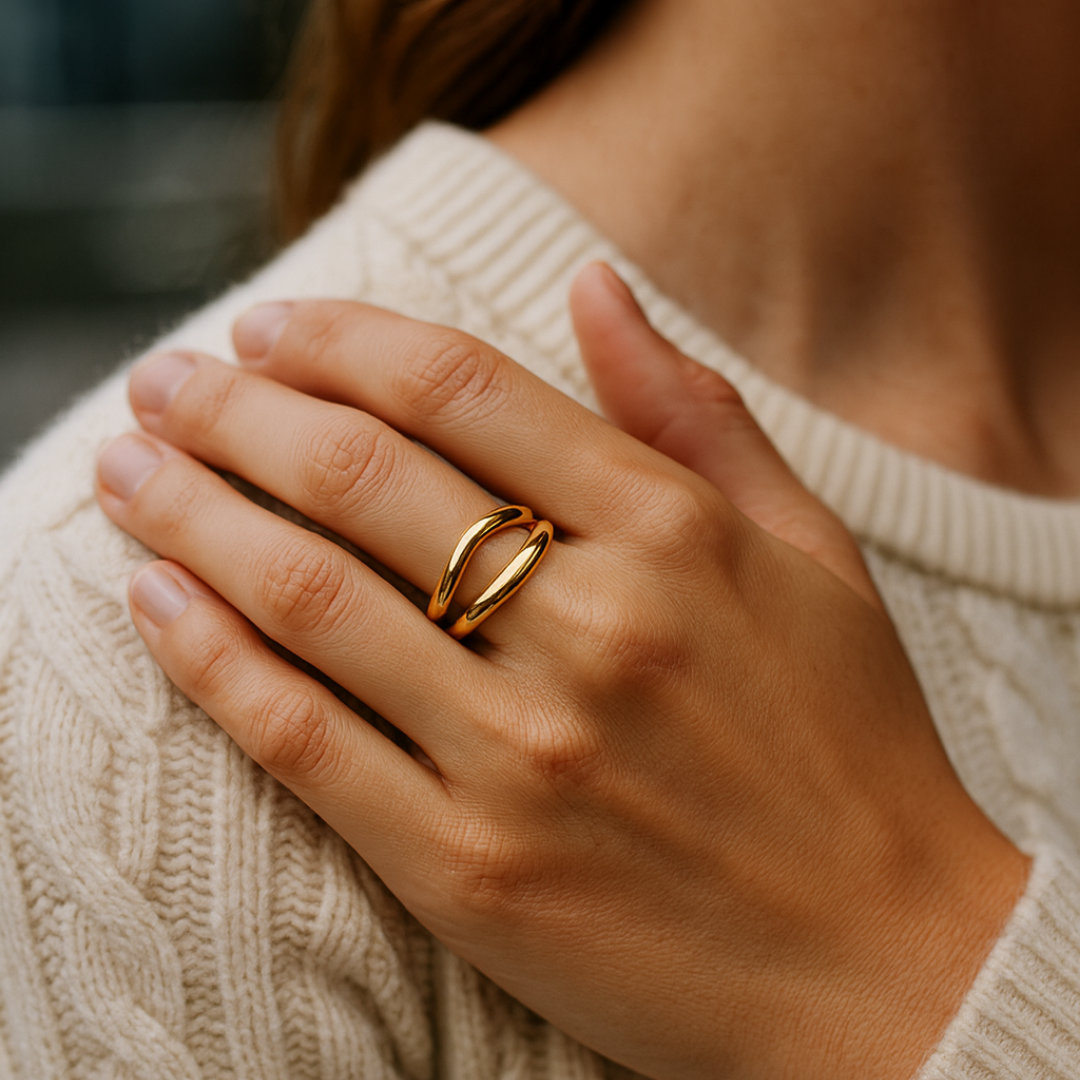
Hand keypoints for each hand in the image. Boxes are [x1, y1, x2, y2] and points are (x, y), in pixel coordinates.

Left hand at [95, 265, 1026, 1079]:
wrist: (884, 961)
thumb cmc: (852, 744)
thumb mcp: (810, 553)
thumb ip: (695, 412)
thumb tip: (596, 287)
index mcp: (675, 534)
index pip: (462, 391)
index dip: (343, 342)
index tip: (270, 327)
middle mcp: (593, 627)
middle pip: (362, 475)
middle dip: (237, 409)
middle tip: (167, 379)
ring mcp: (522, 752)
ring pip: (308, 594)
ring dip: (192, 513)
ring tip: (126, 465)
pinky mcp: (469, 867)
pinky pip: (305, 738)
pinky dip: (210, 658)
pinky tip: (149, 599)